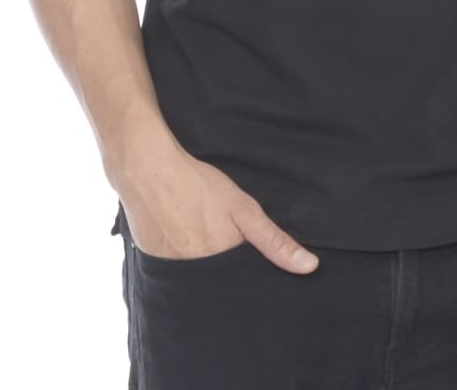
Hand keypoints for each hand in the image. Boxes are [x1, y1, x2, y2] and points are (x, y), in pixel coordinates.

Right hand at [116, 148, 320, 274]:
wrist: (147, 169)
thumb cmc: (197, 185)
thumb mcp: (243, 209)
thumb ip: (274, 241)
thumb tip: (309, 267)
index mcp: (220, 265)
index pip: (241, 287)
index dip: (248, 278)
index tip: (249, 265)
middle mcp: (194, 277)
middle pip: (216, 285)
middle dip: (223, 272)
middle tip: (220, 239)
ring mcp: (170, 271)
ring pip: (195, 277)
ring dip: (200, 263)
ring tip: (199, 235)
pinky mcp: (151, 262)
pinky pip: (173, 269)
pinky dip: (179, 256)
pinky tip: (181, 233)